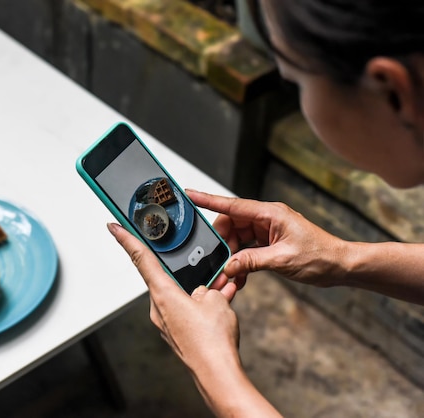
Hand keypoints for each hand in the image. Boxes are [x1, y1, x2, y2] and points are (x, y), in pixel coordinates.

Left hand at [107, 223, 239, 371]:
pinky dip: (200, 307)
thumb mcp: (216, 300)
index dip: (126, 239)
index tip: (114, 226)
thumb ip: (207, 288)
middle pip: (165, 278)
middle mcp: (159, 308)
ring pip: (179, 296)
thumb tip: (204, 293)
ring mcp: (166, 323)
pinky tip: (218, 309)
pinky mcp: (176, 334)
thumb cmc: (213, 341)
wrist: (217, 374)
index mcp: (163, 294)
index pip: (141, 258)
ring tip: (220, 292)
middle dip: (184, 272)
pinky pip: (186, 312)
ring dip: (197, 292)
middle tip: (201, 267)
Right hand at [186, 190, 347, 288]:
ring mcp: (268, 229)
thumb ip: (251, 261)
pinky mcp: (270, 241)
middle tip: (220, 262)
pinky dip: (241, 261)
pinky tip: (240, 275)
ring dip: (232, 256)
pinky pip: (247, 248)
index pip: (232, 205)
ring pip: (237, 238)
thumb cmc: (320, 256)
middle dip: (222, 243)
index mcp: (270, 213)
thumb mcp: (282, 260)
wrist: (341, 266)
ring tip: (232, 274)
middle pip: (231, 224)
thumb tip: (228, 266)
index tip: (190, 194)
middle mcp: (267, 218)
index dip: (208, 200)